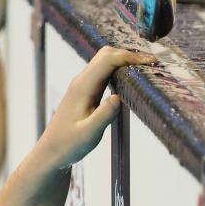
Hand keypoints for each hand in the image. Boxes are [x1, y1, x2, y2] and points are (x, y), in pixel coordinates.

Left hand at [36, 46, 154, 169]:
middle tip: (152, 65)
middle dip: (130, 55)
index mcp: (82, 87)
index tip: (151, 63)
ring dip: (125, 61)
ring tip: (146, 69)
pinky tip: (131, 78)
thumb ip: (104, 115)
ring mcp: (83, 84)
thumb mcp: (89, 134)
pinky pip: (104, 72)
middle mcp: (81, 81)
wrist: (51, 151)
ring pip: (105, 61)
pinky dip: (119, 69)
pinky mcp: (86, 90)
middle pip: (106, 54)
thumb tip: (118, 97)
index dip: (130, 57)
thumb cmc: (69, 144)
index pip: (108, 59)